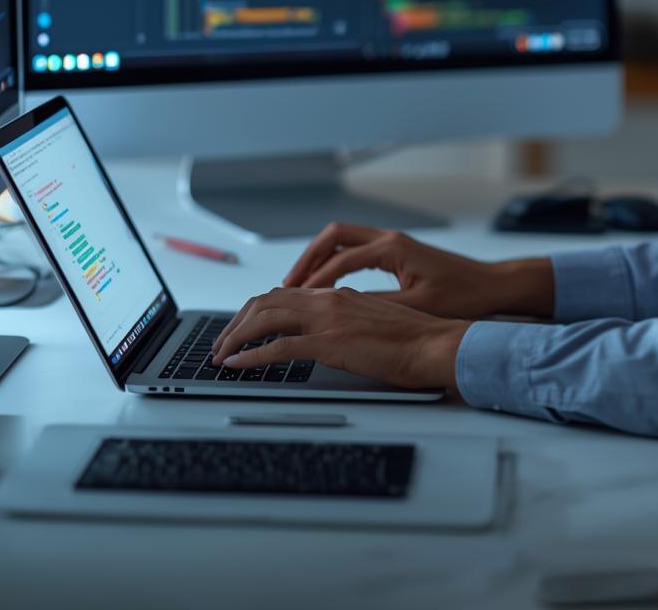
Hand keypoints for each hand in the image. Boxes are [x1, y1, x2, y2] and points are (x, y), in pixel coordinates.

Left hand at [210, 286, 467, 389]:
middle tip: (221, 342)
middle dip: (236, 321)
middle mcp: (330, 299)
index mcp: (340, 294)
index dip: (257, 309)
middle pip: (267, 301)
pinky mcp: (330, 343)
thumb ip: (348, 318)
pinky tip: (237, 364)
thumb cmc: (415, 338)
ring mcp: (328, 319)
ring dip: (236, 336)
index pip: (285, 293)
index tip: (243, 327)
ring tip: (221, 354)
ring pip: (265, 317)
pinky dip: (251, 355)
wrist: (436, 344)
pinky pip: (278, 347)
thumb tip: (330, 331)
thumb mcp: (375, 320)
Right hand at [280, 222, 553, 319]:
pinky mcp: (398, 252)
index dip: (312, 281)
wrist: (493, 286)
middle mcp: (389, 240)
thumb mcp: (417, 307)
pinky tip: (326, 285)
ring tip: (297, 286)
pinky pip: (355, 249)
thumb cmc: (463, 296)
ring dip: (317, 259)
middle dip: (305, 259)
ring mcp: (393, 243)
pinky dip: (334, 262)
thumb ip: (376, 307)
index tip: (292, 299)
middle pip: (332, 237)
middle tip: (285, 285)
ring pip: (342, 240)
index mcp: (392, 248)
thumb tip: (339, 314)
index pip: (338, 260)